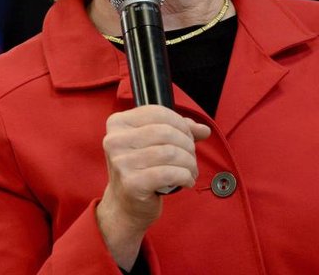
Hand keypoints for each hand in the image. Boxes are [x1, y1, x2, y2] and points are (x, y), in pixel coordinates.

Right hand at [96, 105, 210, 268]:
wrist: (124, 205)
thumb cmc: (141, 170)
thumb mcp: (155, 143)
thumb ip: (180, 130)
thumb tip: (204, 129)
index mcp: (118, 124)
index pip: (158, 112)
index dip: (181, 123)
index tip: (189, 136)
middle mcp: (115, 141)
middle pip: (166, 132)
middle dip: (188, 144)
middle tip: (191, 156)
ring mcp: (121, 163)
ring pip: (171, 153)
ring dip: (189, 162)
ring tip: (191, 170)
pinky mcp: (132, 183)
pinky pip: (170, 173)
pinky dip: (185, 176)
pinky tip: (187, 181)